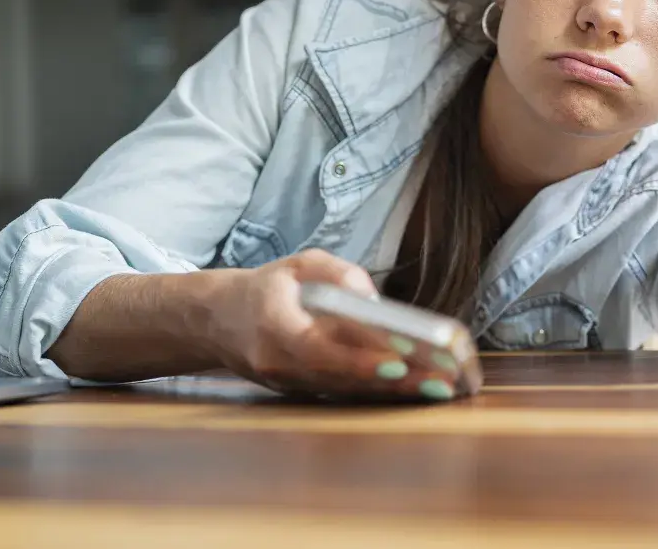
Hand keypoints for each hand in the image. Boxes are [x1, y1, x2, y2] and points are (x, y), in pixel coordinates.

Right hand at [203, 249, 462, 399]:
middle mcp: (278, 363)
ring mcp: (287, 385)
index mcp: (273, 325)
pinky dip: (377, 392)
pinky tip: (414, 391)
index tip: (397, 361)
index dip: (357, 359)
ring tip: (438, 388)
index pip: (317, 348)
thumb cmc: (268, 288)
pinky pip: (342, 394)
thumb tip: (372, 299)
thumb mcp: (299, 264)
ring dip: (392, 393)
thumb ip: (336, 273)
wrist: (218, 322)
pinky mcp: (299, 393)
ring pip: (345, 391)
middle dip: (392, 382)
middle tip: (438, 382)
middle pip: (340, 378)